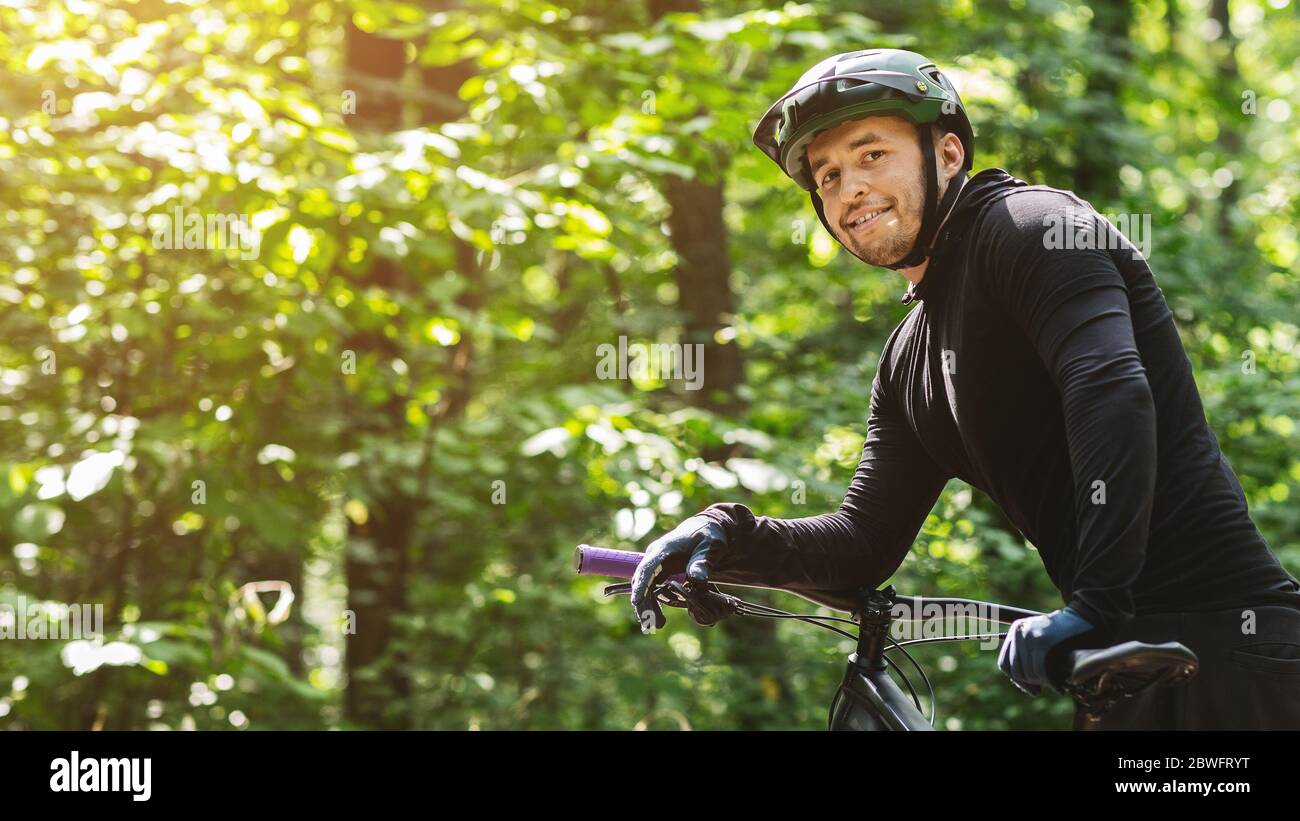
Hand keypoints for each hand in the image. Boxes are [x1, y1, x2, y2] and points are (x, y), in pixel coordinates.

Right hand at [629, 516, 726, 633]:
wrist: (706, 530)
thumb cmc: (708, 536)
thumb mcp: (711, 546)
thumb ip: (703, 561)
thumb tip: (695, 577)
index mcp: (664, 549)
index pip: (648, 568)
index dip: (642, 585)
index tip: (636, 601)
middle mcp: (655, 557)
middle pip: (642, 581)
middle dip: (644, 602)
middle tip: (650, 624)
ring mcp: (656, 566)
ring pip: (646, 588)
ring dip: (648, 606)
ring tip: (656, 625)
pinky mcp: (661, 573)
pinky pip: (653, 590)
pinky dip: (654, 603)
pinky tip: (658, 618)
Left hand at [997, 606, 1096, 694]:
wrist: (1086, 615)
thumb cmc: (1068, 630)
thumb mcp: (1042, 636)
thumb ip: (1029, 654)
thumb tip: (1024, 684)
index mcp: (1016, 630)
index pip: (1004, 664)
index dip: (1017, 680)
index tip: (1032, 687)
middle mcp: (1019, 632)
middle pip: (1016, 671)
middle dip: (1030, 684)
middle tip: (1044, 688)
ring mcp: (1030, 636)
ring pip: (1028, 674)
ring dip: (1043, 684)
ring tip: (1055, 685)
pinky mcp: (1043, 642)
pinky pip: (1040, 671)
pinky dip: (1050, 683)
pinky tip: (1059, 687)